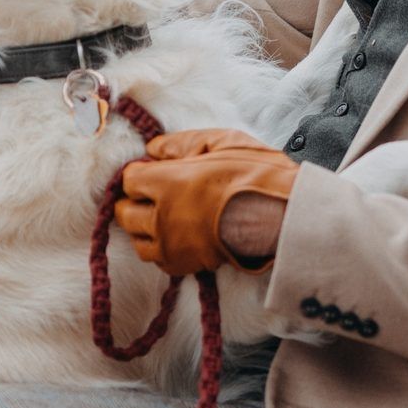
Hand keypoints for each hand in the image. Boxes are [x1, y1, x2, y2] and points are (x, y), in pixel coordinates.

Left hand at [114, 129, 298, 276]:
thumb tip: (154, 148)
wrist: (282, 216)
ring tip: (161, 217)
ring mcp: (172, 245)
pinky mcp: (186, 265)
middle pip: (125, 212)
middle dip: (134, 200)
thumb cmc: (257, 176)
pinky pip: (159, 261)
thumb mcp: (221, 142)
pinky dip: (161, 249)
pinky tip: (176, 237)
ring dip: (144, 227)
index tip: (153, 170)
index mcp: (166, 183)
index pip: (129, 179)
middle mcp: (161, 217)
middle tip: (152, 194)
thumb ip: (181, 143)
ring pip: (138, 240)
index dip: (140, 172)